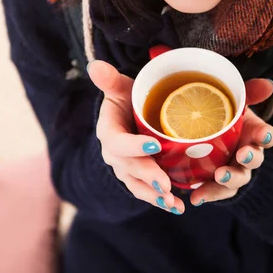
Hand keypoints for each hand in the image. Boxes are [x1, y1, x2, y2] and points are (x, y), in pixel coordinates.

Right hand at [88, 61, 184, 214]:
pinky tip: (177, 207)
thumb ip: (109, 79)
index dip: (134, 145)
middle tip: (166, 183)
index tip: (155, 144)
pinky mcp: (136, 178)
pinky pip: (145, 192)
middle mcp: (113, 154)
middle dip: (148, 175)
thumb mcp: (120, 88)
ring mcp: (124, 169)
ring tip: (173, 203)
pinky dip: (159, 200)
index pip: (117, 142)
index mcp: (108, 132)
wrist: (128, 116)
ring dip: (154, 195)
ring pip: (137, 185)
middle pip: (129, 167)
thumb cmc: (127, 99)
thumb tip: (95, 65)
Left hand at [189, 79, 272, 205]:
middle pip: (254, 160)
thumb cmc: (227, 118)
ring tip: (219, 176)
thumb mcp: (236, 104)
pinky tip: (196, 197)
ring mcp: (236, 172)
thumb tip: (269, 84)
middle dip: (249, 158)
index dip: (266, 136)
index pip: (267, 136)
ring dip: (229, 178)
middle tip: (240, 155)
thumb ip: (249, 93)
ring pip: (237, 179)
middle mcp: (248, 155)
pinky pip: (216, 192)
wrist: (214, 141)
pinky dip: (207, 194)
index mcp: (254, 134)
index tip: (264, 134)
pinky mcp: (220, 185)